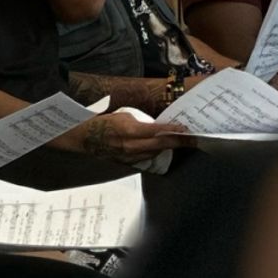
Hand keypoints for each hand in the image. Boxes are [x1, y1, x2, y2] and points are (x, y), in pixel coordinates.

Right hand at [74, 113, 189, 163]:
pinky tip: (160, 149)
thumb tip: (155, 127)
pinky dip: (154, 152)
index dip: (173, 131)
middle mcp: (131, 145)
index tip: (186, 129)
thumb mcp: (122, 115)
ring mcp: (129, 156)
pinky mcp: (126, 162)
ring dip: (168, 148)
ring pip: (154, 153)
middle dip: (178, 142)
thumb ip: (140, 122)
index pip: (157, 131)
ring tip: (180, 143)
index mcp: (130, 130)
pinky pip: (145, 158)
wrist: (85, 138)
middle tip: (192, 139)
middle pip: (160, 145)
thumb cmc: (103, 122)